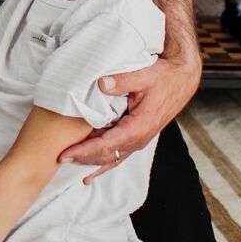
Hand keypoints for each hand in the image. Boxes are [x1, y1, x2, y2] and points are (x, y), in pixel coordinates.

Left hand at [58, 54, 201, 181]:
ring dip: (92, 162)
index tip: (65, 154)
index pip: (106, 145)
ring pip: (112, 157)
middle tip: (59, 160)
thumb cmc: (164, 78)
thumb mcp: (144, 75)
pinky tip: (92, 166)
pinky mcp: (137, 135)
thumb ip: (122, 80)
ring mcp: (138, 139)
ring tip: (72, 167)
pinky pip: (117, 151)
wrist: (181, 80)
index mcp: (139, 127)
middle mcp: (138, 138)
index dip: (84, 152)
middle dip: (83, 159)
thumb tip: (101, 84)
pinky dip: (103, 159)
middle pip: (106, 155)